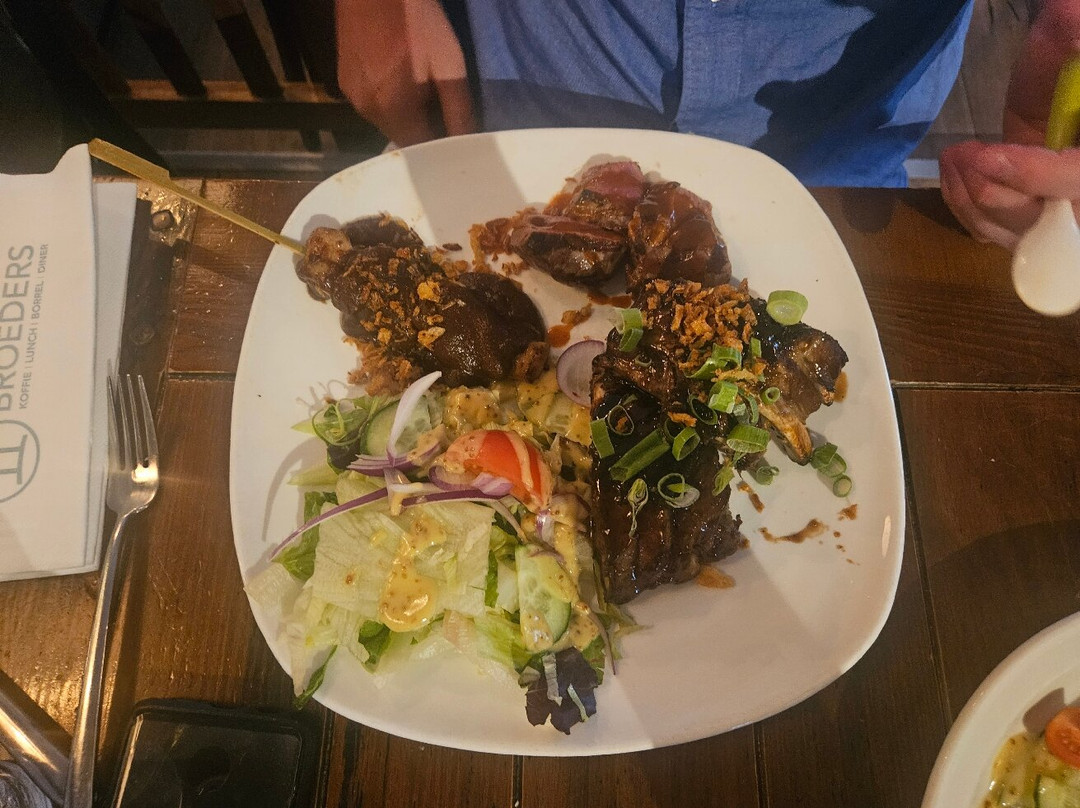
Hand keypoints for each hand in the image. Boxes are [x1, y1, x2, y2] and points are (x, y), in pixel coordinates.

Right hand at [335, 0, 476, 146]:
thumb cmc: (417, 21)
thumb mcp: (449, 65)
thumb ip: (459, 111)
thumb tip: (467, 144)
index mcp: (393, 111)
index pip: (420, 150)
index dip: (439, 147)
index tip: (456, 138)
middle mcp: (367, 111)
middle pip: (401, 137)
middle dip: (423, 130)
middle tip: (442, 110)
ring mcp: (351, 96)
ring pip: (386, 121)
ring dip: (405, 115)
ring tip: (421, 90)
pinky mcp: (343, 81)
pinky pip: (372, 104)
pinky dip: (388, 100)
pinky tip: (399, 77)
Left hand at [939, 0, 1079, 249]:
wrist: (1074, 81)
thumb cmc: (1077, 66)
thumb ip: (1076, 39)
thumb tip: (1066, 15)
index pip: (1076, 180)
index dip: (1034, 175)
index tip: (987, 156)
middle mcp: (1078, 200)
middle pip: (1037, 221)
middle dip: (992, 192)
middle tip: (962, 154)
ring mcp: (1048, 208)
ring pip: (1006, 230)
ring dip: (969, 198)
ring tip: (953, 157)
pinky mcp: (1019, 204)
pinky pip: (987, 226)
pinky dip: (963, 204)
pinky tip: (951, 170)